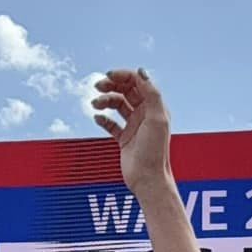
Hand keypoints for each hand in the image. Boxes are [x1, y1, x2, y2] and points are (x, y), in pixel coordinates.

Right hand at [92, 69, 172, 193]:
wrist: (148, 179)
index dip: (123, 76)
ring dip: (105, 101)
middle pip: (126, 91)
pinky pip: (111, 124)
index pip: (138, 83)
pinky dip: (103, 119)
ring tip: (95, 104)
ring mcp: (134, 126)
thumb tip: (141, 71)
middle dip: (111, 86)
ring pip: (117, 105)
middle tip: (97, 86)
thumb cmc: (155, 152)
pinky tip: (97, 118)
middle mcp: (145, 115)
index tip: (108, 76)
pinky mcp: (124, 139)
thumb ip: (151, 93)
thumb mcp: (156, 118)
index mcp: (154, 108)